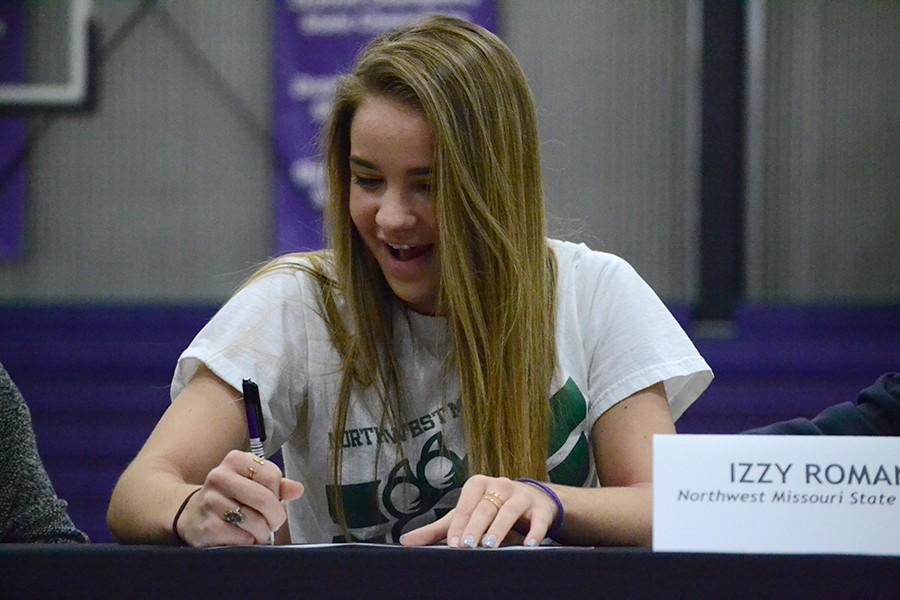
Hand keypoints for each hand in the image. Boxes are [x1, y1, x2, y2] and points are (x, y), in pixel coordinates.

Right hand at [175, 450, 303, 546]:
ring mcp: (210, 502)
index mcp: (235, 460)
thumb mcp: (252, 483)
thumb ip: (277, 485)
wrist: (191, 513)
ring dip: (261, 532)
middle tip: (272, 523)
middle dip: (275, 517)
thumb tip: (297, 489)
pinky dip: (247, 542)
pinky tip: (240, 537)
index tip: (272, 501)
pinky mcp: (206, 527)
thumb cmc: (230, 497)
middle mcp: (219, 477)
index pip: (272, 476)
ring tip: (256, 531)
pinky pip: (241, 538)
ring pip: (254, 521)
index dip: (278, 494)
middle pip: (265, 499)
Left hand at [399, 475, 558, 547]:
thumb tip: (405, 541)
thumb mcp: (465, 515)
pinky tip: (529, 545)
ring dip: (500, 527)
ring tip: (491, 545)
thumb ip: (438, 529)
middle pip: (485, 508)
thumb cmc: (491, 508)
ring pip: (509, 511)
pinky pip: (539, 520)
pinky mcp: (541, 508)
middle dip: (475, 527)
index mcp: (478, 484)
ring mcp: (521, 495)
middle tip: (468, 546)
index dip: (459, 525)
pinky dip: (535, 532)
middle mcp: (500, 485)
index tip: (454, 545)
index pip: (465, 506)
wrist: (532, 502)